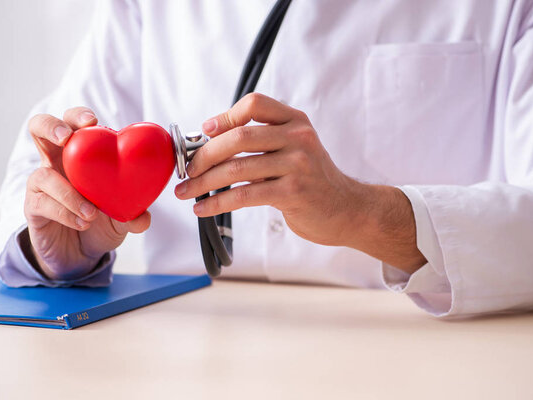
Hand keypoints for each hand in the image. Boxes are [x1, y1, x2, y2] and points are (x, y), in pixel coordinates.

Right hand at [25, 107, 150, 279]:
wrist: (79, 253)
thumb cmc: (100, 222)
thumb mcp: (123, 217)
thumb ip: (134, 213)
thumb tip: (144, 217)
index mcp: (80, 154)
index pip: (72, 123)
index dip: (78, 116)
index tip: (93, 121)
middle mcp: (56, 163)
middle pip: (39, 128)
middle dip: (52, 127)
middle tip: (67, 138)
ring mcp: (41, 185)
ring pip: (42, 175)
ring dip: (70, 194)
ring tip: (92, 213)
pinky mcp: (33, 208)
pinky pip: (43, 204)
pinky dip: (66, 213)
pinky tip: (83, 222)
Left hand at [174, 93, 425, 272]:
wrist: (346, 209)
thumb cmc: (312, 180)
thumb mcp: (294, 150)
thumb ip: (262, 143)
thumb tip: (210, 145)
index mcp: (295, 121)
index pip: (255, 104)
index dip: (225, 116)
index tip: (205, 132)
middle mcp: (298, 137)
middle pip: (239, 137)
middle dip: (204, 155)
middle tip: (187, 170)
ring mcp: (298, 164)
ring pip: (237, 167)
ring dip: (204, 182)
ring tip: (186, 192)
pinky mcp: (293, 191)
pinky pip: (245, 194)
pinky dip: (218, 202)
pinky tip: (204, 209)